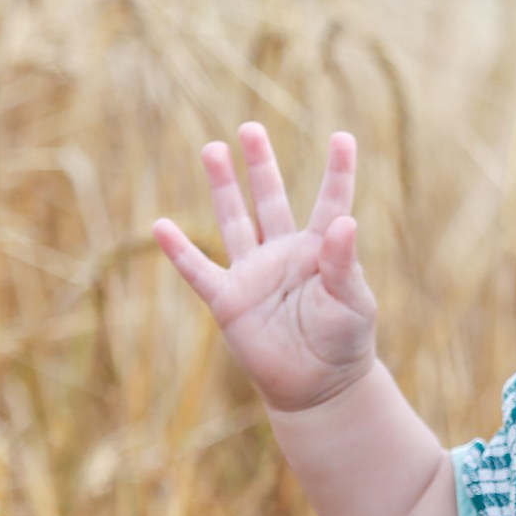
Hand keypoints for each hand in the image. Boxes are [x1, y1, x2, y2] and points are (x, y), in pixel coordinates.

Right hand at [151, 122, 378, 413]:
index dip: (338, 171)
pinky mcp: (229, 301)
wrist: (318, 387)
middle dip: (261, 165)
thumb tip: (346, 222)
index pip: (331, 202)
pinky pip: (200, 272)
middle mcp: (284, 253)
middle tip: (251, 128)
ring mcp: (254, 274)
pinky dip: (181, 252)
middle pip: (270, 199)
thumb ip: (346, 264)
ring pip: (235, 221)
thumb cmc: (344, 341)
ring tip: (213, 148)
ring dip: (224, 188)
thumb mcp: (354, 302)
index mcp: (322, 249)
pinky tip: (161, 226)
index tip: (343, 136)